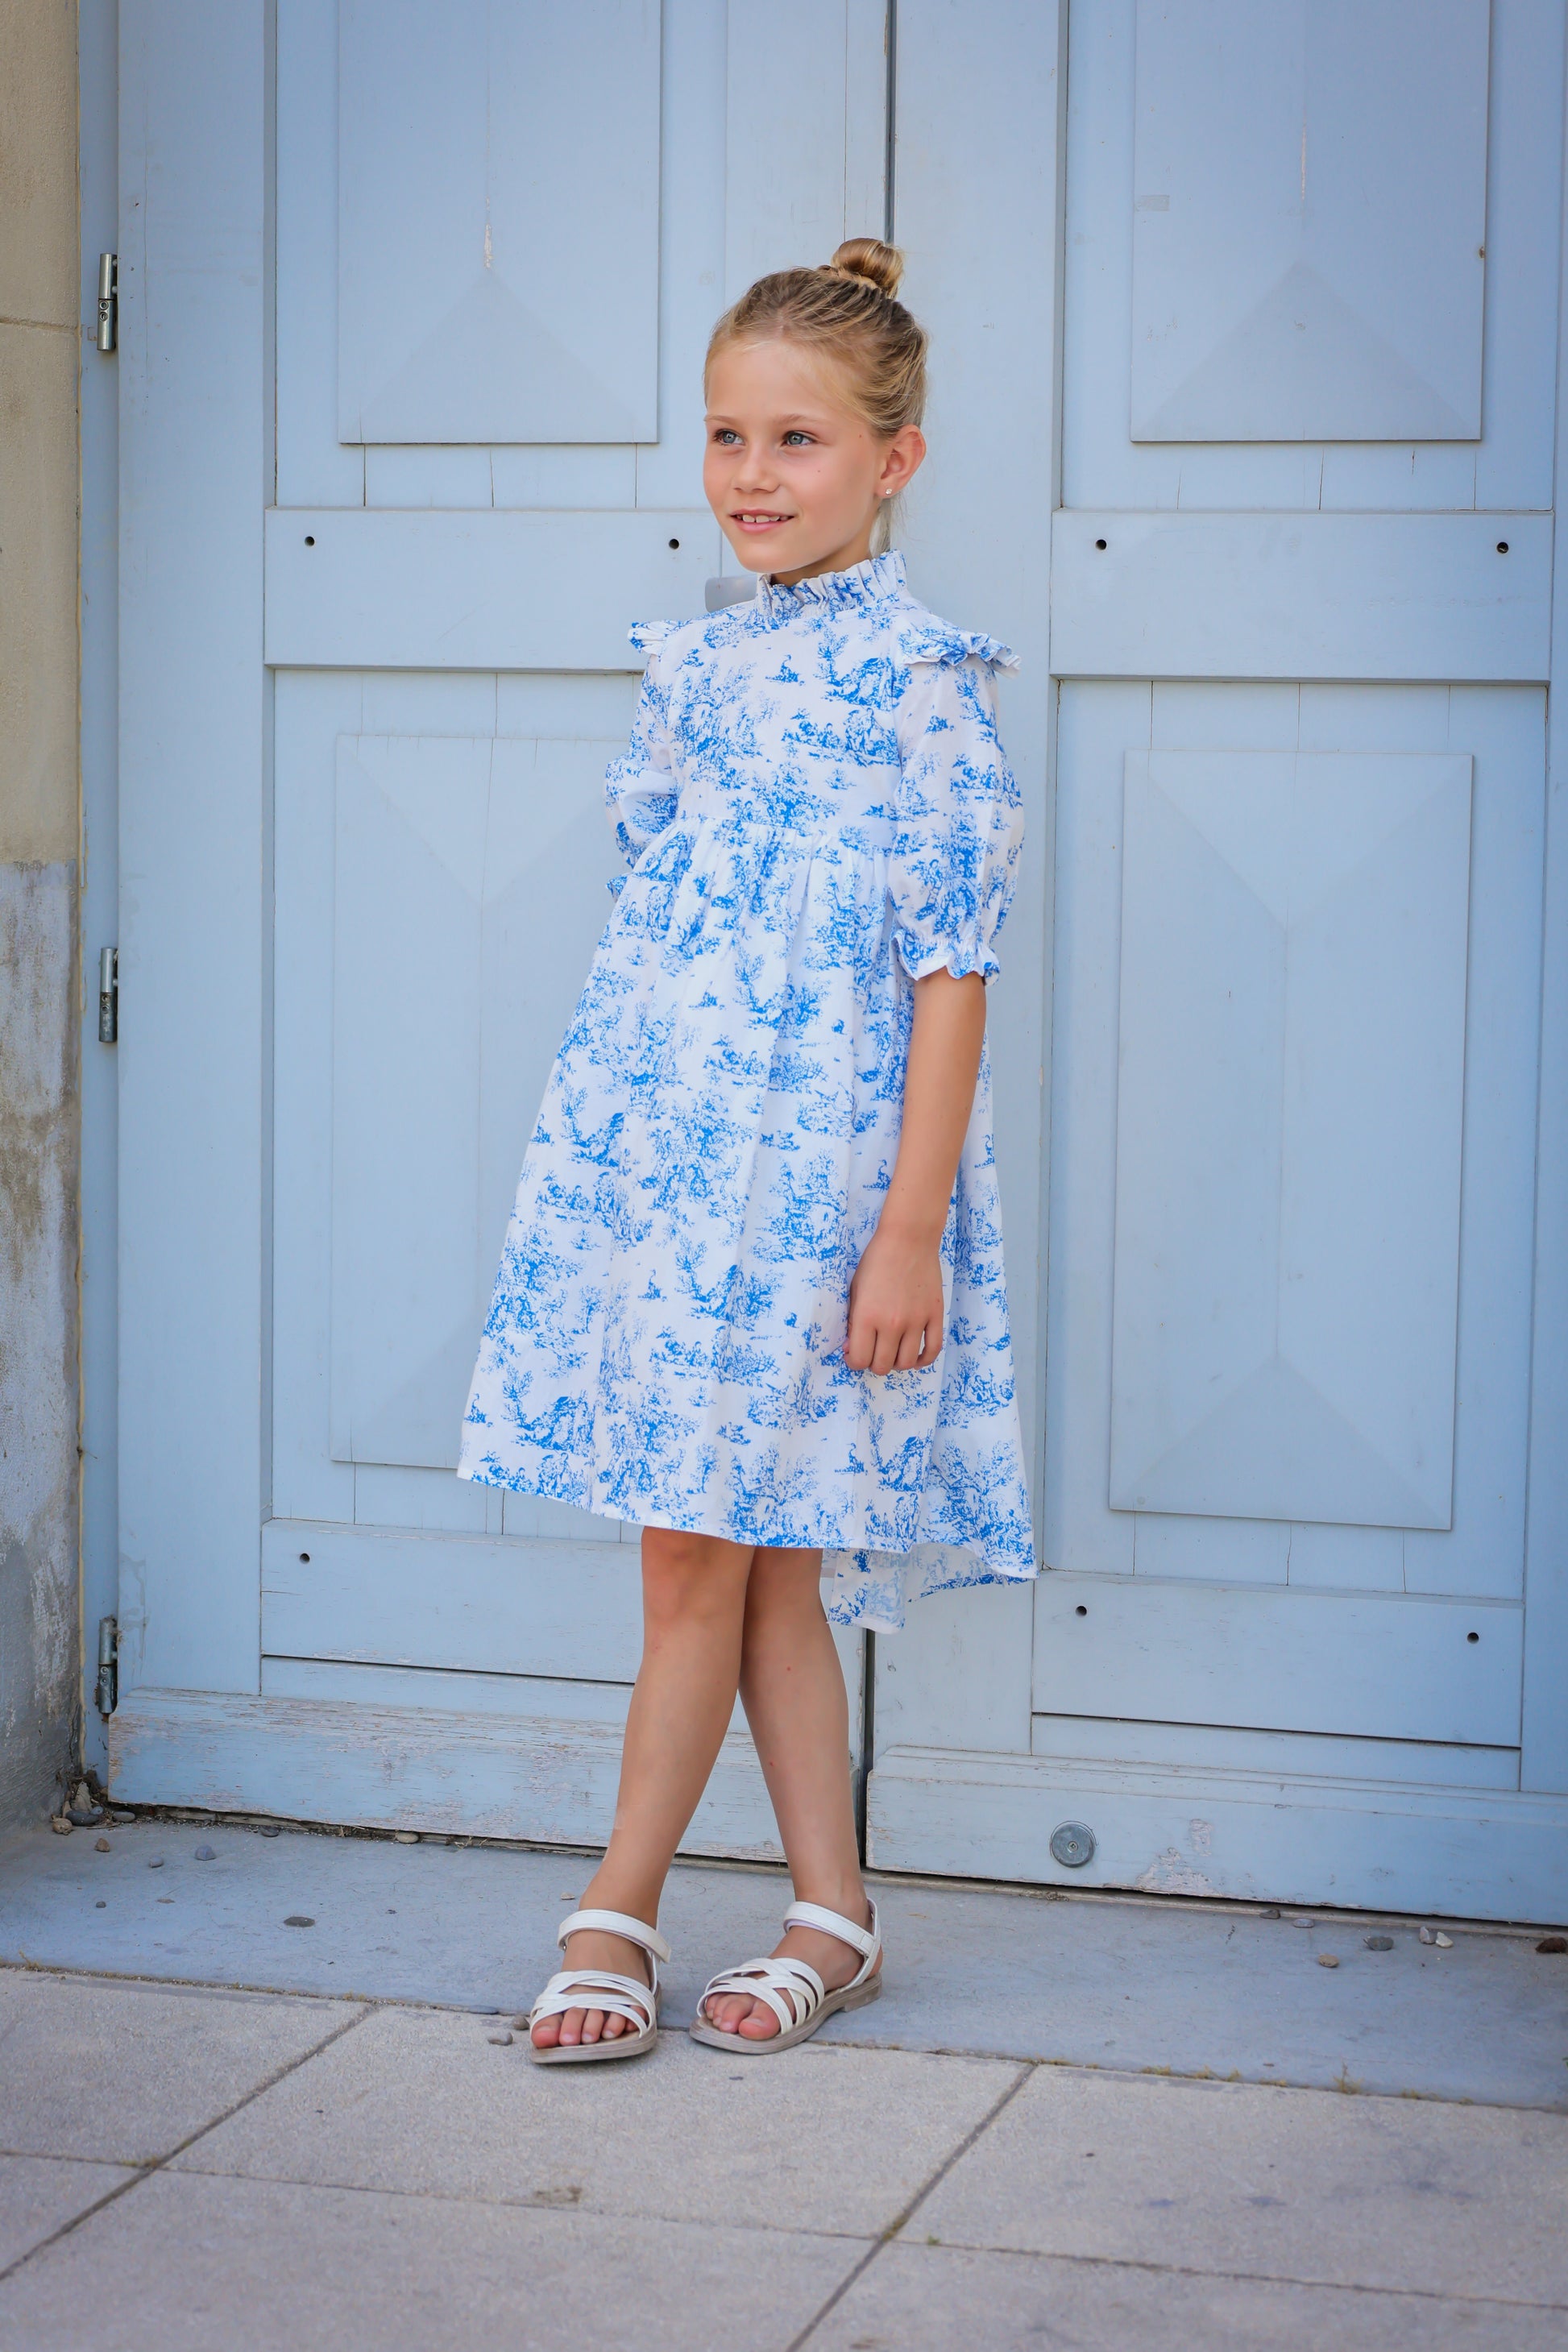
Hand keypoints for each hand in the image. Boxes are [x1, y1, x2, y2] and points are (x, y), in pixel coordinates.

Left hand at [844, 1219, 944, 1371]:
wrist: (908, 1238)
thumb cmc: (876, 1260)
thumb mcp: (855, 1288)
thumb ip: (852, 1320)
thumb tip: (851, 1348)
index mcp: (867, 1315)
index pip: (859, 1359)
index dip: (854, 1362)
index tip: (854, 1354)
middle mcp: (892, 1323)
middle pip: (882, 1366)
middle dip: (873, 1364)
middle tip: (872, 1352)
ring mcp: (916, 1320)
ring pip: (907, 1363)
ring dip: (896, 1363)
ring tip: (892, 1352)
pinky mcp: (935, 1315)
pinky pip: (933, 1349)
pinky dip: (924, 1360)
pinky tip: (915, 1356)